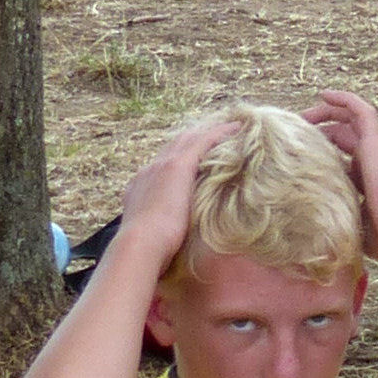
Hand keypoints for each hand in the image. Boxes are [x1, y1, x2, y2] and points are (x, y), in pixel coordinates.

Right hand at [111, 115, 236, 269]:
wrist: (140, 244)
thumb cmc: (149, 251)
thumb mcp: (155, 236)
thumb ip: (162, 232)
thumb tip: (172, 244)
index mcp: (141, 187)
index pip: (162, 166)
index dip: (179, 159)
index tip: (196, 158)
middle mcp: (149, 171)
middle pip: (174, 147)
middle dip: (194, 139)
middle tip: (218, 134)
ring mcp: (161, 166)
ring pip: (188, 139)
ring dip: (209, 132)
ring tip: (231, 127)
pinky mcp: (176, 166)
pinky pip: (202, 141)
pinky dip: (219, 133)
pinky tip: (236, 129)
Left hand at [302, 89, 377, 264]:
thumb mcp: (351, 225)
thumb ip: (337, 220)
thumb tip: (314, 233)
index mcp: (367, 179)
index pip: (343, 154)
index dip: (322, 148)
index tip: (299, 149)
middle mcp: (372, 160)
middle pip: (345, 133)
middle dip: (320, 128)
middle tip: (295, 128)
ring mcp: (375, 150)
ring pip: (352, 118)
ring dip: (327, 111)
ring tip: (305, 110)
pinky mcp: (376, 143)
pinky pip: (362, 111)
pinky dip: (345, 99)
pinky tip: (324, 94)